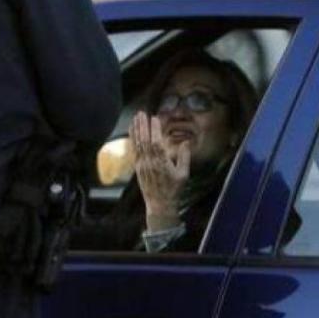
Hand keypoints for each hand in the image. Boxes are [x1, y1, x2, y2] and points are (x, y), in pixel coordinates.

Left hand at [129, 111, 190, 231]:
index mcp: (161, 163)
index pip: (156, 143)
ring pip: (138, 144)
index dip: (154, 130)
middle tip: (142, 113)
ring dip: (136, 129)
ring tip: (136, 117)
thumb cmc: (174, 189)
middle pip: (145, 141)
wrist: (160, 204)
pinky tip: (132, 130)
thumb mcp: (183, 174)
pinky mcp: (137, 167)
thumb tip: (186, 142)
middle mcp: (149, 162)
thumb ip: (184, 157)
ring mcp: (141, 164)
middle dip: (143, 126)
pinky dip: (132, 138)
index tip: (155, 118)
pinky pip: (133, 150)